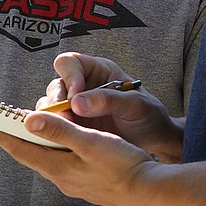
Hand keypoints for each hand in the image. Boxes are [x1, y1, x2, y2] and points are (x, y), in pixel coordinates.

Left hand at [0, 112, 161, 205]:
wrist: (148, 192)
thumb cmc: (122, 165)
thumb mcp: (90, 143)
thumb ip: (60, 131)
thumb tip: (29, 120)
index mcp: (59, 167)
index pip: (22, 149)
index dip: (3, 135)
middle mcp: (62, 178)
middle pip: (31, 155)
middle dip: (15, 139)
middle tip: (1, 125)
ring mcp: (75, 182)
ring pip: (47, 159)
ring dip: (35, 144)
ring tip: (27, 130)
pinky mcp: (88, 183)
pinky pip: (62, 163)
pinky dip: (54, 150)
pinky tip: (62, 146)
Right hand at [43, 53, 182, 162]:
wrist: (155, 139)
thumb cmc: (149, 114)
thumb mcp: (135, 104)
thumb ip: (108, 100)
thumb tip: (77, 102)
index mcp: (98, 71)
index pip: (70, 63)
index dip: (69, 76)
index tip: (76, 95)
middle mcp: (82, 87)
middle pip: (55, 86)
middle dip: (56, 102)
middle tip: (66, 120)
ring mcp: (76, 108)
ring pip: (50, 107)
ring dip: (51, 119)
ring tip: (64, 132)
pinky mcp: (74, 128)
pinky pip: (55, 127)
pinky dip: (54, 133)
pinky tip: (61, 143)